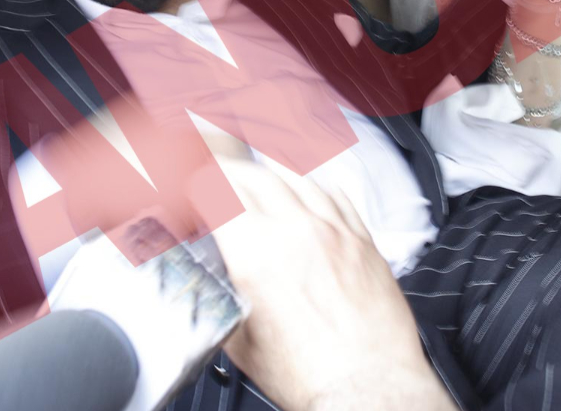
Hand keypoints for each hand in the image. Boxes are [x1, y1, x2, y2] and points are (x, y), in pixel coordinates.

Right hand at [202, 160, 455, 410]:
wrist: (367, 387)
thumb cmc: (310, 376)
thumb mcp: (238, 341)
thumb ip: (219, 300)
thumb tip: (209, 285)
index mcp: (256, 252)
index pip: (216, 190)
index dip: (196, 187)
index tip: (193, 192)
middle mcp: (295, 229)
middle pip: (253, 174)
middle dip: (228, 174)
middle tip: (218, 181)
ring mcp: (333, 229)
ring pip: (296, 175)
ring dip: (270, 173)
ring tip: (259, 179)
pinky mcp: (361, 238)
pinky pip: (335, 193)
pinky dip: (313, 185)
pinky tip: (307, 191)